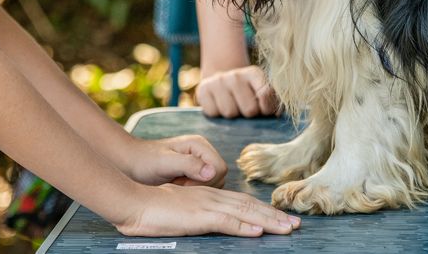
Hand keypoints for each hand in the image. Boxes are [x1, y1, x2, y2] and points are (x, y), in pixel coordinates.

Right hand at [116, 183, 300, 236]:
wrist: (132, 200)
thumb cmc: (150, 207)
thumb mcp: (179, 209)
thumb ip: (196, 213)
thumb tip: (206, 220)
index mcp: (208, 195)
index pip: (242, 202)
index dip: (263, 209)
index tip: (280, 217)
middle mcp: (212, 197)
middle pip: (250, 205)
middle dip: (274, 215)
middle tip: (296, 223)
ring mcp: (206, 206)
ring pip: (245, 212)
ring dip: (268, 221)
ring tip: (287, 228)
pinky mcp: (198, 216)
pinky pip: (226, 221)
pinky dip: (244, 226)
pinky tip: (258, 231)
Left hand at [126, 135, 226, 186]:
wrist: (130, 164)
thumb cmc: (144, 161)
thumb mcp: (165, 162)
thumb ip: (189, 165)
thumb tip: (212, 172)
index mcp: (199, 145)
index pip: (220, 168)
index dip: (206, 181)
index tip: (183, 186)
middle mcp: (202, 152)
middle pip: (219, 176)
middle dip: (201, 187)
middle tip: (178, 187)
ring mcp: (199, 163)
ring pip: (213, 184)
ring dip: (196, 191)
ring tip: (176, 188)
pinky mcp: (194, 173)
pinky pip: (204, 187)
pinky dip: (192, 192)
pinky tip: (176, 190)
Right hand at [196, 65, 279, 117]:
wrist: (222, 82)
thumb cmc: (247, 93)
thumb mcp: (262, 92)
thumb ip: (273, 101)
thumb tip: (278, 114)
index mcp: (254, 73)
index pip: (266, 95)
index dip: (266, 109)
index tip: (263, 111)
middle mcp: (235, 75)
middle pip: (249, 109)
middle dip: (249, 114)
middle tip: (245, 110)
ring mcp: (218, 81)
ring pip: (229, 113)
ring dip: (232, 116)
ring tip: (232, 107)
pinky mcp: (202, 89)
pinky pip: (212, 113)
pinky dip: (216, 114)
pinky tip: (219, 106)